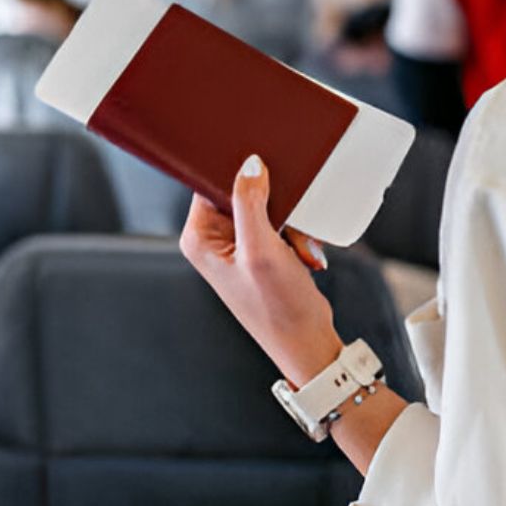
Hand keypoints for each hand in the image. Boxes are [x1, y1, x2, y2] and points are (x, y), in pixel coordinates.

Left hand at [179, 154, 342, 385]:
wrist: (306, 340)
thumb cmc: (277, 307)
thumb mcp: (261, 250)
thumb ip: (250, 203)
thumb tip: (249, 164)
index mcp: (199, 238)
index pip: (212, 184)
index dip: (241, 178)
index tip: (268, 183)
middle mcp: (214, 241)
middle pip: (244, 193)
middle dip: (276, 207)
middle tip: (289, 230)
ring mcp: (238, 246)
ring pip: (269, 207)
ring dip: (292, 224)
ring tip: (298, 250)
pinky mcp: (262, 251)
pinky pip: (282, 223)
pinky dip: (298, 235)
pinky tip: (303, 255)